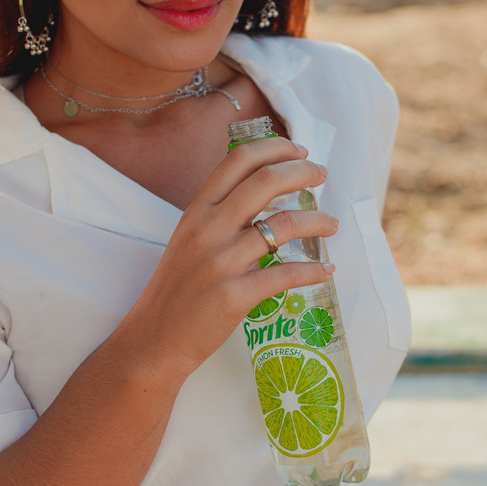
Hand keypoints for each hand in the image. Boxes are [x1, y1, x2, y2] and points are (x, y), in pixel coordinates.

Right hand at [123, 136, 338, 376]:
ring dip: (317, 220)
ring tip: (331, 224)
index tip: (299, 151)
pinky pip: (286, 274)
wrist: (155, 337)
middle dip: (303, 172)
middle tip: (322, 176)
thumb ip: (218, 215)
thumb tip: (261, 194)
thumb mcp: (188, 239)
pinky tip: (326, 269)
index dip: (274, 148)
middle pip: (265, 182)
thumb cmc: (176, 288)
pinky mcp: (235, 295)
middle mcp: (208, 229)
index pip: (237, 161)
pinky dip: (313, 270)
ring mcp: (221, 262)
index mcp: (197, 211)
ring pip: (284, 225)